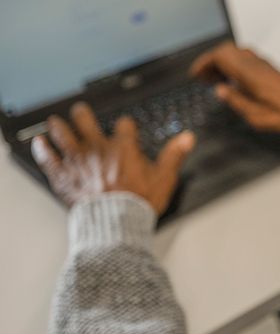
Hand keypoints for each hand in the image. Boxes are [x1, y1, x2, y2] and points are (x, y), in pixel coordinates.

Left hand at [31, 103, 195, 214]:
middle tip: (81, 110)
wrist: (115, 223)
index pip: (124, 126)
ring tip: (55, 120)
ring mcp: (79, 161)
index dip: (126, 125)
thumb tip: (187, 138)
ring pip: (64, 136)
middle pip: (87, 123)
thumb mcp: (164, 178)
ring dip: (59, 126)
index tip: (126, 126)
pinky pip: (49, 159)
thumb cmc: (138, 202)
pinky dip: (43, 150)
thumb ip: (174, 155)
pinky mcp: (65, 177)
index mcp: (124, 147)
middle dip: (83, 115)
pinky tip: (39, 143)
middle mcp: (99, 149)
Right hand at [190, 43, 279, 135]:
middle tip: (204, 78)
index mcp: (249, 72)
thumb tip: (221, 91)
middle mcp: (256, 64)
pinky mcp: (271, 69)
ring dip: (224, 63)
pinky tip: (236, 82)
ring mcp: (264, 65)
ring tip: (217, 80)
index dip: (204, 63)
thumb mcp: (256, 116)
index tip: (196, 74)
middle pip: (227, 50)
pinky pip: (247, 60)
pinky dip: (236, 66)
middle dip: (212, 61)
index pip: (220, 55)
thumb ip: (236, 101)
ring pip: (238, 53)